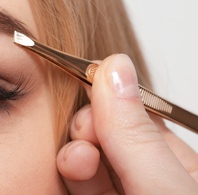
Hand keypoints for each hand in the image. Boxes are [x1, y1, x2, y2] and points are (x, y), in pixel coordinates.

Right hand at [57, 54, 197, 193]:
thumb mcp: (163, 189)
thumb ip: (136, 135)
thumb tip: (114, 69)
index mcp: (183, 168)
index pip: (141, 113)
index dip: (111, 94)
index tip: (87, 75)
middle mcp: (150, 179)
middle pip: (108, 133)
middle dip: (89, 125)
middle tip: (85, 130)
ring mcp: (121, 193)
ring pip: (86, 156)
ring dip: (74, 149)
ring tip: (77, 158)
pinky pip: (74, 180)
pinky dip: (67, 169)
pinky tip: (70, 165)